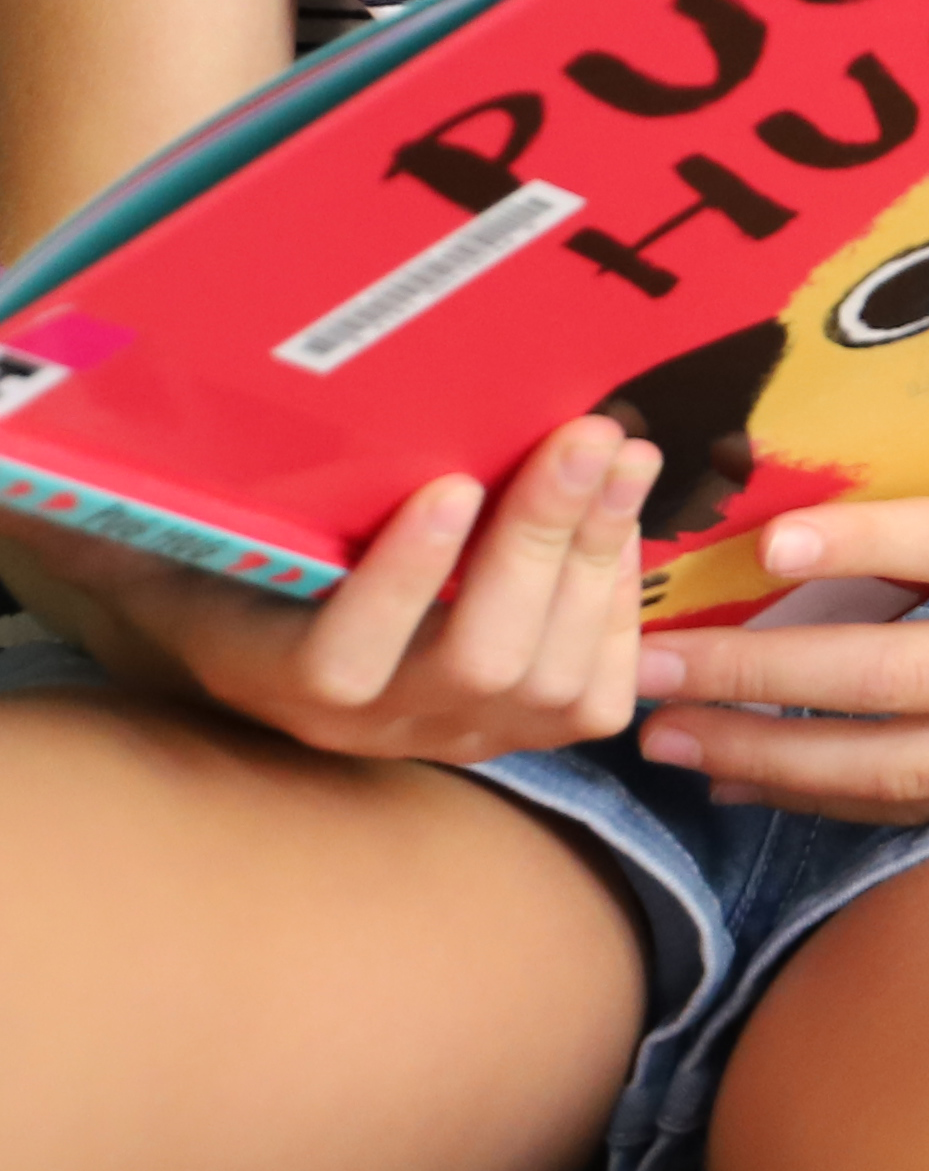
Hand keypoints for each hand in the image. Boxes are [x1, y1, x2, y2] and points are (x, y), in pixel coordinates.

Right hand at [34, 414, 661, 761]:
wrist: (290, 634)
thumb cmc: (240, 565)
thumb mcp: (174, 540)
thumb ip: (117, 516)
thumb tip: (31, 468)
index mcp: (275, 678)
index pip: (342, 655)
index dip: (403, 581)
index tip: (446, 485)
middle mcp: (374, 726)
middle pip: (479, 655)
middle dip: (539, 539)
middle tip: (583, 435)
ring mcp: (462, 735)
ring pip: (554, 672)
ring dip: (598, 556)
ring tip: (622, 455)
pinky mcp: (533, 730)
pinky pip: (601, 690)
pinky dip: (625, 604)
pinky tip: (628, 516)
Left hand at [629, 421, 928, 821]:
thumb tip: (905, 409)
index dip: (861, 550)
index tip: (759, 545)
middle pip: (906, 686)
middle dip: (763, 681)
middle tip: (651, 670)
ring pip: (906, 770)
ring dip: (777, 760)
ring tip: (671, 743)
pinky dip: (842, 794)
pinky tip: (762, 776)